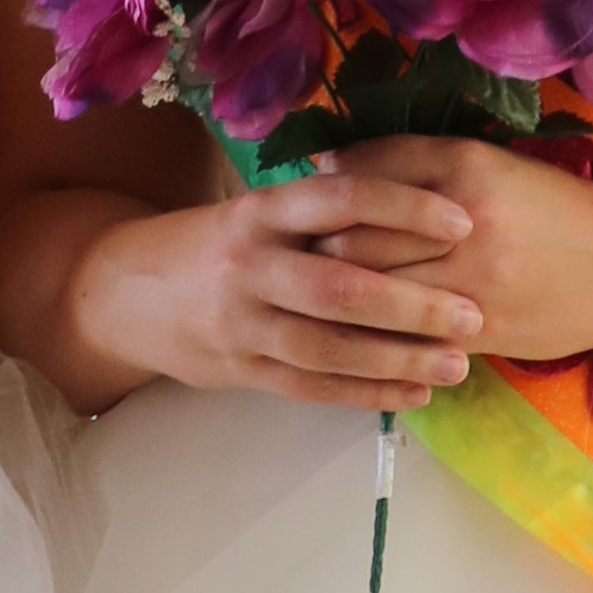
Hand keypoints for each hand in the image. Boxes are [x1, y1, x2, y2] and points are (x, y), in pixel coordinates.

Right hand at [86, 155, 487, 412]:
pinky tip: (414, 393)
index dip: (405, 208)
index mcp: (259, 211)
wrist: (120, 294)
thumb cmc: (212, 246)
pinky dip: (367, 393)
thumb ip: (318, 214)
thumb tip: (417, 199)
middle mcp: (249, 266)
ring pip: (330, 348)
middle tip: (472, 314)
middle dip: (414, 305)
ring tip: (457, 364)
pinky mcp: (241, 370)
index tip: (462, 222)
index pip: (340, 200)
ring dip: (399, 359)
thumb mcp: (255, 211)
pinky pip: (312, 388)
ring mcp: (242, 325)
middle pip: (342, 288)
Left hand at [315, 139, 592, 364]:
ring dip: (333, 303)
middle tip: (292, 265)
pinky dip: (369, 338)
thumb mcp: (488, 165)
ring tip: (313, 302)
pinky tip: (352, 336)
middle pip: (353, 240)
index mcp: (463, 166)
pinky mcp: (478, 330)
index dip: (318, 200)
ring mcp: (469, 279)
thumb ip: (411, 162)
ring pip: (372, 293)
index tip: (295, 211)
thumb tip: (325, 167)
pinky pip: (403, 337)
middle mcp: (462, 219)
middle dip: (313, 255)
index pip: (362, 179)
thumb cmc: (552, 210)